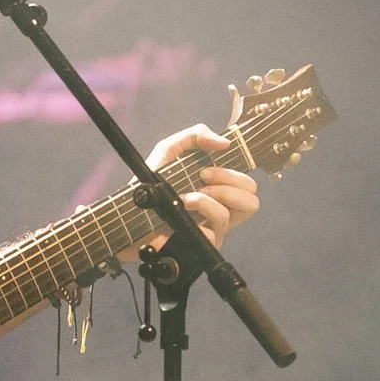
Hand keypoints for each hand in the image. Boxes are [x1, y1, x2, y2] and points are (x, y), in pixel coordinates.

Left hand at [145, 124, 260, 252]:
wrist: (128, 211)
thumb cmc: (148, 184)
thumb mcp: (169, 150)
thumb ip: (195, 136)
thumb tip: (223, 142)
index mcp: (218, 191)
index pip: (248, 185)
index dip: (236, 173)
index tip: (207, 167)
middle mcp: (219, 210)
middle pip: (251, 198)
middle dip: (227, 181)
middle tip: (201, 177)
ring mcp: (212, 229)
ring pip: (235, 213)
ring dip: (210, 197)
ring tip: (187, 196)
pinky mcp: (201, 244)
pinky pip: (214, 231)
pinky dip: (199, 211)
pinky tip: (180, 209)